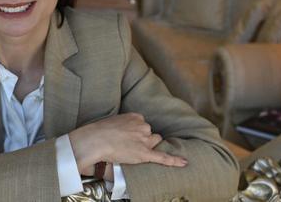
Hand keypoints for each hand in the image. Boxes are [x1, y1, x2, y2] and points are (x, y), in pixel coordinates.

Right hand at [69, 113, 187, 173]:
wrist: (96, 140)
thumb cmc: (99, 132)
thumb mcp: (113, 121)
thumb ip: (123, 124)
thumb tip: (123, 132)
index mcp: (136, 117)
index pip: (143, 124)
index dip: (137, 131)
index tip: (129, 135)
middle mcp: (143, 127)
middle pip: (150, 133)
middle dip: (143, 138)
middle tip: (129, 144)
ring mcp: (144, 140)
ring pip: (154, 142)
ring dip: (148, 146)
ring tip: (134, 150)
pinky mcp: (145, 154)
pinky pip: (162, 157)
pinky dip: (174, 160)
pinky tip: (184, 163)